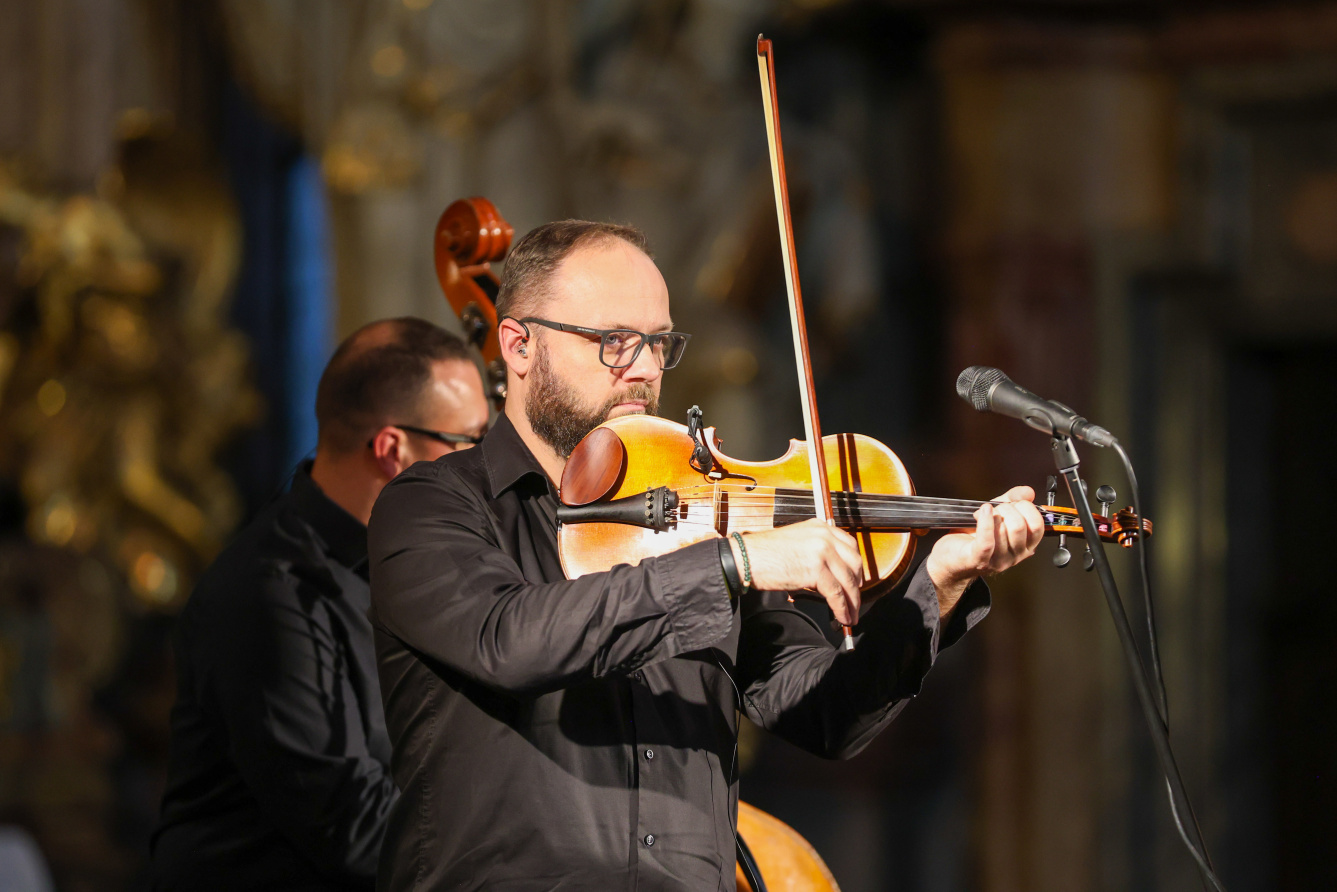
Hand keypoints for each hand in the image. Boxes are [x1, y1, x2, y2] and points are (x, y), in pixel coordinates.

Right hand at [730, 519, 864, 625]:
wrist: (746, 558)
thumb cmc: (764, 554)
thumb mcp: (796, 543)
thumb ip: (816, 552)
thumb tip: (830, 576)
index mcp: (819, 527)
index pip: (849, 546)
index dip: (855, 567)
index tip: (855, 581)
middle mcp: (824, 535)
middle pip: (854, 562)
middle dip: (856, 585)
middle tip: (854, 600)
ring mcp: (822, 551)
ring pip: (847, 580)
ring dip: (852, 601)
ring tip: (851, 615)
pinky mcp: (816, 569)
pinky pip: (836, 593)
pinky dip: (841, 608)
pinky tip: (842, 617)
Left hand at [925, 485, 1043, 615]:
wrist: (950, 558)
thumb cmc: (973, 538)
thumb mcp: (996, 515)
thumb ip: (1012, 501)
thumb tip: (1028, 492)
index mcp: (1025, 546)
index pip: (1038, 525)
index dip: (1026, 508)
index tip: (1014, 503)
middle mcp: (1015, 555)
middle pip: (1021, 526)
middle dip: (1007, 509)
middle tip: (995, 509)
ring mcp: (998, 560)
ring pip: (1004, 530)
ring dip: (992, 515)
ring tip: (982, 515)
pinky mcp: (979, 559)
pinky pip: (987, 540)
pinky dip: (985, 521)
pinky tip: (982, 511)